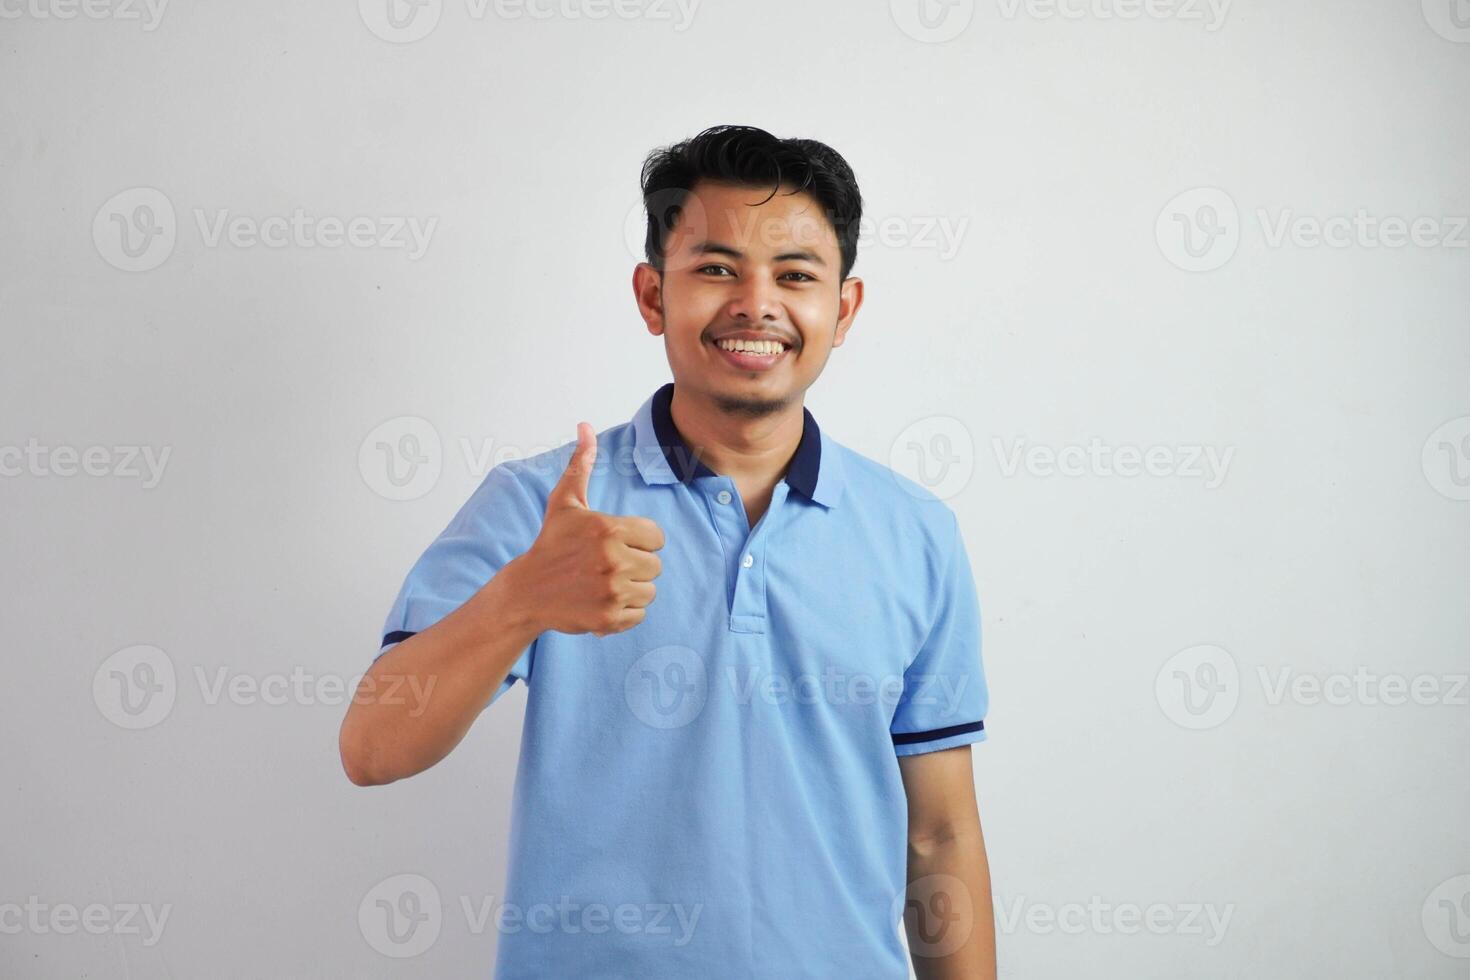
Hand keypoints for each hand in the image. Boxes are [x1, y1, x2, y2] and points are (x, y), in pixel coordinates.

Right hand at [512, 422, 663, 636]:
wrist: (527, 592)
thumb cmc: (551, 543)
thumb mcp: (565, 502)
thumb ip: (580, 465)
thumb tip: (585, 426)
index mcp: (610, 530)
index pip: (657, 537)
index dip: (640, 540)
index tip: (616, 544)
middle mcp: (614, 560)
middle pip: (655, 565)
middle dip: (635, 565)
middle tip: (606, 565)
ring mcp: (612, 591)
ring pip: (649, 591)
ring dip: (632, 589)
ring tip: (604, 583)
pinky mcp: (609, 618)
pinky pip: (640, 614)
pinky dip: (625, 612)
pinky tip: (602, 600)